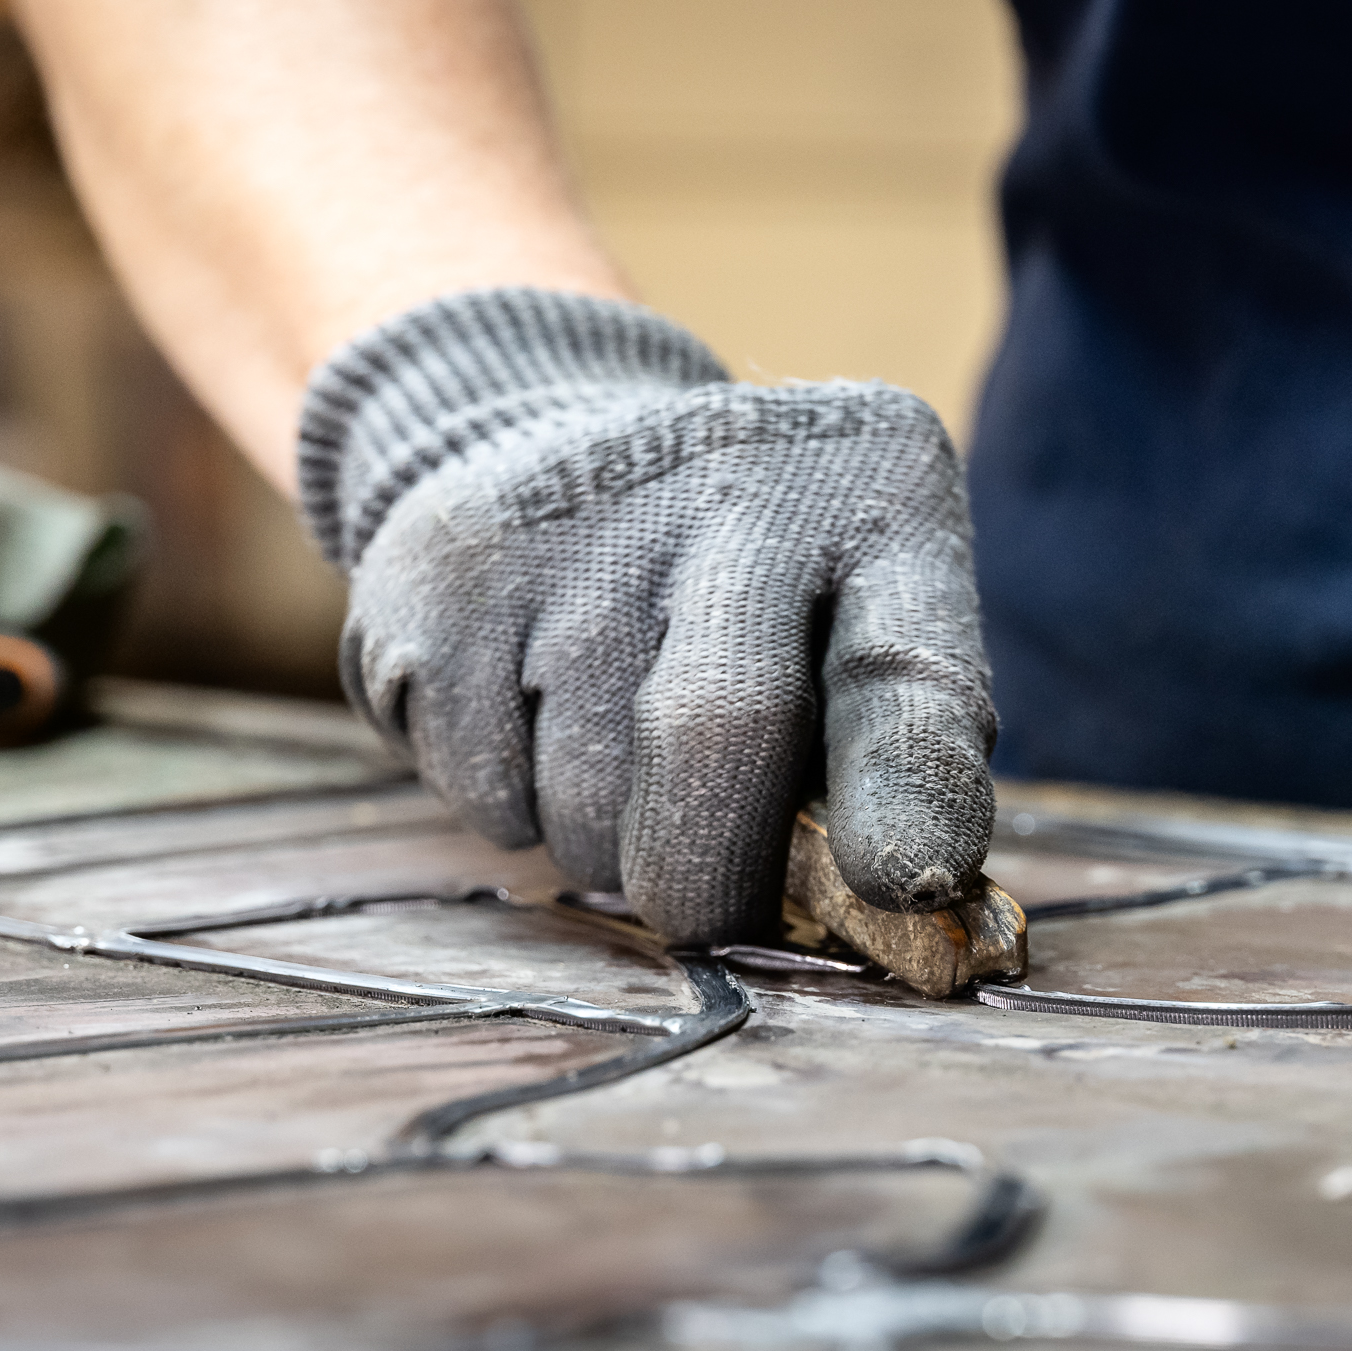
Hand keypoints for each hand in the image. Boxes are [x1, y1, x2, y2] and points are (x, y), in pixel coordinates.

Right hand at [299, 288, 995, 944]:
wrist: (563, 443)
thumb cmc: (761, 596)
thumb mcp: (864, 623)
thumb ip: (896, 755)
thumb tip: (899, 904)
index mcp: (881, 500)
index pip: (906, 657)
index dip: (908, 781)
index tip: (906, 880)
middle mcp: (735, 481)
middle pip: (713, 728)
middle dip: (711, 872)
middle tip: (709, 907)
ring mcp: (575, 515)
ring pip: (582, 792)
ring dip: (605, 846)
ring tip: (622, 767)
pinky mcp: (442, 567)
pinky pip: (479, 785)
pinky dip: (512, 810)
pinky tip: (536, 724)